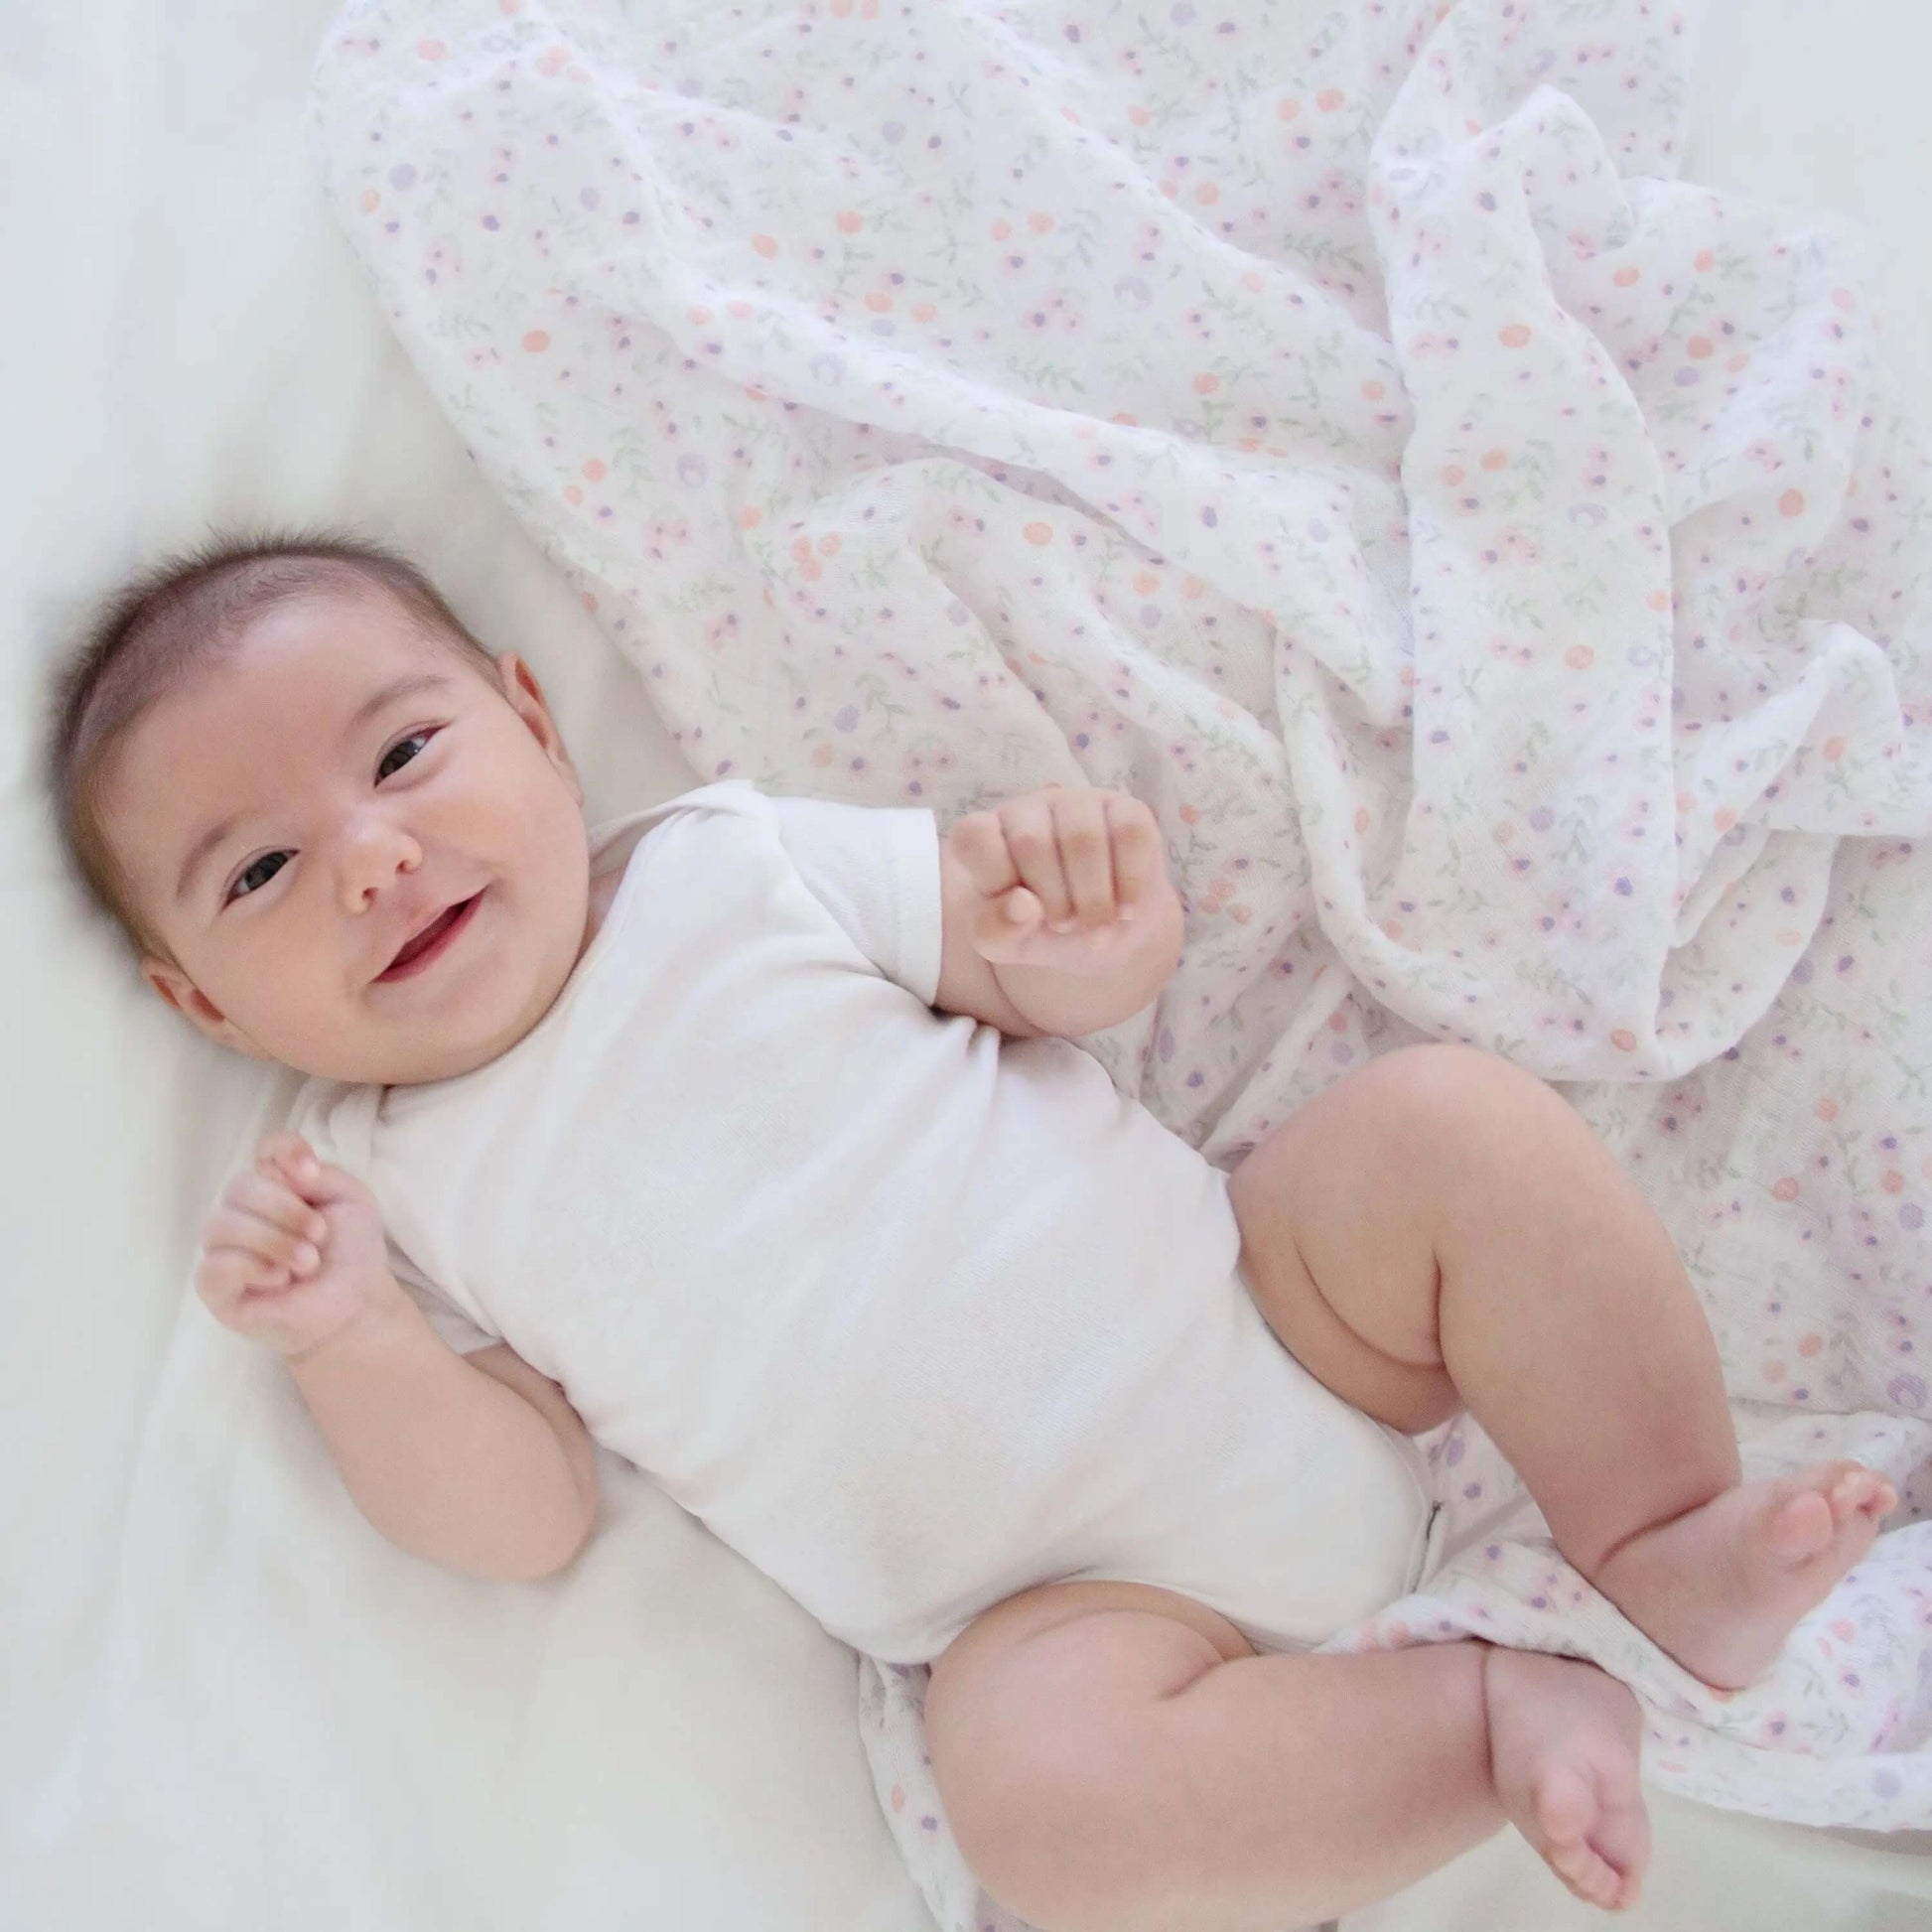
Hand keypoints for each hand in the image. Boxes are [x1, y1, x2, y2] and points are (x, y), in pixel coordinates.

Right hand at [195, 1132, 404, 1360]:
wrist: (355, 1306)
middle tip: (319, 1235)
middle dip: (285, 1209)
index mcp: (278, 1186)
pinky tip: (279, 1278)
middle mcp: (244, 1212)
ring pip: (222, 1224)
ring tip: (308, 1262)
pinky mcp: (216, 1287)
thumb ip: (322, 1174)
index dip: (285, 1153)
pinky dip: (252, 1266)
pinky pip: (214, 1266)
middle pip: (240, 1186)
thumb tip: (285, 1168)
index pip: (266, 1151)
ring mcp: (225, 1248)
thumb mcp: (353, 1201)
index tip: (311, 1174)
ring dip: (273, 1240)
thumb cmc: (351, 1252)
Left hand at [947, 785, 1179, 972]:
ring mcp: (1077, 802)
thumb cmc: (1040, 930)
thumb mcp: (1006, 943)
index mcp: (986, 834)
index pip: (974, 835)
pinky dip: (1130, 883)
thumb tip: (1023, 906)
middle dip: (1053, 900)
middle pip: (1032, 843)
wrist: (1102, 933)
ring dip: (1093, 898)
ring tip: (1096, 928)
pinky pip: (1131, 834)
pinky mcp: (1126, 808)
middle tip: (1065, 928)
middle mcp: (1027, 809)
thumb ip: (996, 929)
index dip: (995, 877)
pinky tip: (1125, 910)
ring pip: (1083, 837)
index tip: (1019, 911)